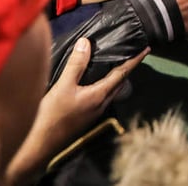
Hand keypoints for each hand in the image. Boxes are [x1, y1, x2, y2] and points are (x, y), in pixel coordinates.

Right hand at [6, 38, 147, 184]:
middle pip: (119, 82)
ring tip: (114, 62)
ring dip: (115, 76)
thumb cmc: (52, 115)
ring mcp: (93, 112)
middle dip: (127, 67)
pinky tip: (94, 79)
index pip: (122, 74)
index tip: (146, 49)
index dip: (134, 60)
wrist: (40, 144)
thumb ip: (76, 64)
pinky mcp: (86, 115)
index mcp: (100, 96)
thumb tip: (86, 42)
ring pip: (110, 90)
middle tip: (130, 52)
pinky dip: (103, 83)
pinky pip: (101, 95)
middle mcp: (101, 104)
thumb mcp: (63, 86)